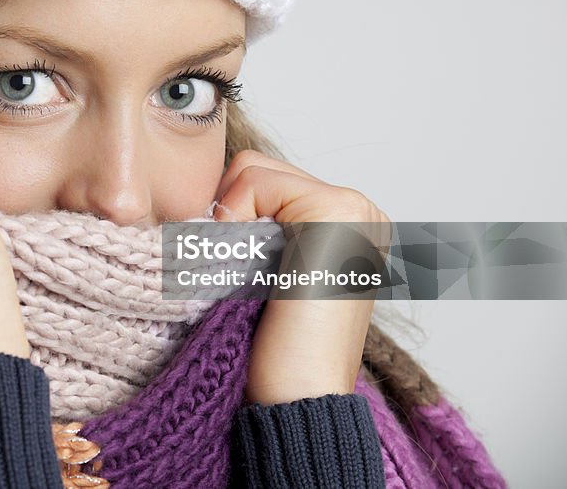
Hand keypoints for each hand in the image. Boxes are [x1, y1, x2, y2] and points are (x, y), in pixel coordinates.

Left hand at [214, 150, 389, 405]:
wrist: (298, 398)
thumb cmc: (275, 350)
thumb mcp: (266, 272)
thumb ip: (255, 226)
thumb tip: (205, 195)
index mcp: (349, 222)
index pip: (261, 178)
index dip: (231, 218)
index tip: (244, 272)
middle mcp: (361, 208)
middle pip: (254, 167)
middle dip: (232, 214)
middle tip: (248, 275)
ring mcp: (354, 207)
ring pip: (250, 170)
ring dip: (234, 223)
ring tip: (259, 277)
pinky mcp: (336, 211)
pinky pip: (253, 182)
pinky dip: (237, 223)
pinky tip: (259, 270)